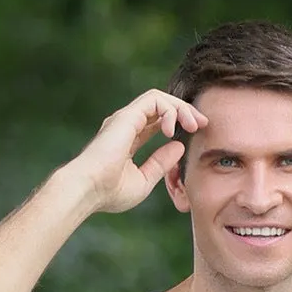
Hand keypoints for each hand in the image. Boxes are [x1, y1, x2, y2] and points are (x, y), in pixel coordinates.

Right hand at [68, 90, 207, 214]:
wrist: (88, 190)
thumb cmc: (109, 192)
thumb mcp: (144, 180)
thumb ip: (160, 163)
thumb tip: (179, 146)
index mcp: (128, 139)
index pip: (156, 121)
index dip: (178, 122)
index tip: (197, 131)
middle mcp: (126, 124)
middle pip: (160, 106)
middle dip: (184, 111)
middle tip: (203, 123)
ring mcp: (125, 118)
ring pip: (159, 98)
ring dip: (180, 108)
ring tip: (193, 124)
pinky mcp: (127, 116)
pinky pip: (154, 100)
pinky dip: (169, 110)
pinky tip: (173, 130)